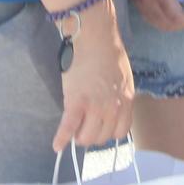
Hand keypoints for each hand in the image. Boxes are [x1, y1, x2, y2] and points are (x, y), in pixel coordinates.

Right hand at [53, 2, 134, 152]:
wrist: (95, 38)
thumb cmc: (109, 54)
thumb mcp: (124, 79)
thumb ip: (120, 97)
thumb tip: (112, 112)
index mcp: (126, 100)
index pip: (120, 132)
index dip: (109, 133)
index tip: (101, 128)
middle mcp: (113, 107)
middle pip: (102, 137)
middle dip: (92, 135)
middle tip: (84, 127)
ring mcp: (95, 106)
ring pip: (86, 137)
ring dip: (79, 136)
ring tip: (74, 129)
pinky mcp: (76, 102)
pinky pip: (68, 127)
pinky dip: (61, 139)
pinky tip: (57, 145)